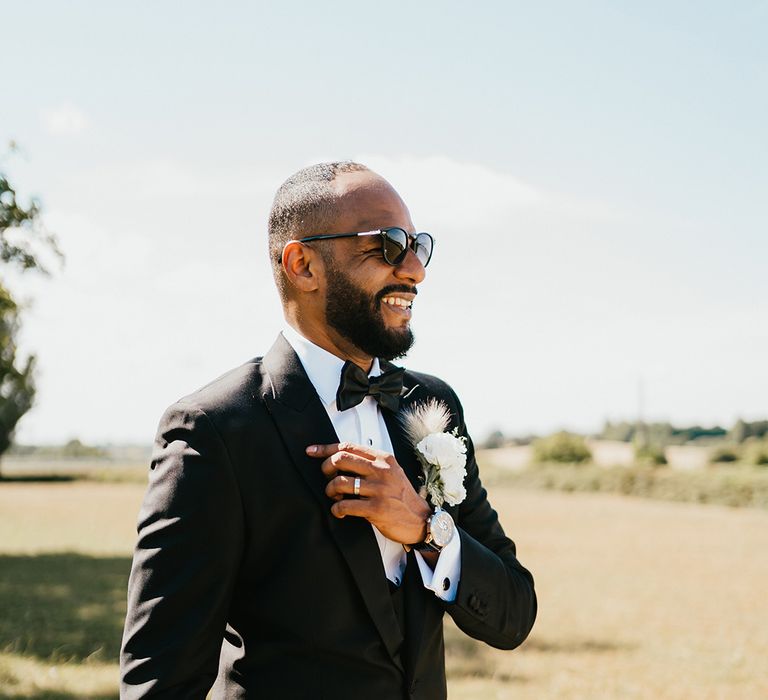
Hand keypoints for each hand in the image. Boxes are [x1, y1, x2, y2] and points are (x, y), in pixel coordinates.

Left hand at [306, 442, 431, 544]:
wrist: (419, 519)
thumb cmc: (401, 496)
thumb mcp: (390, 472)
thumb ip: (370, 463)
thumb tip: (340, 457)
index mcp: (384, 459)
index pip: (349, 446)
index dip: (326, 448)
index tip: (312, 451)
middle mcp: (381, 471)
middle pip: (340, 459)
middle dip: (326, 469)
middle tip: (327, 478)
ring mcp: (379, 489)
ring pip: (340, 482)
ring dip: (330, 491)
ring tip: (334, 497)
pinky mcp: (376, 509)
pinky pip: (345, 506)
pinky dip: (337, 509)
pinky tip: (339, 511)